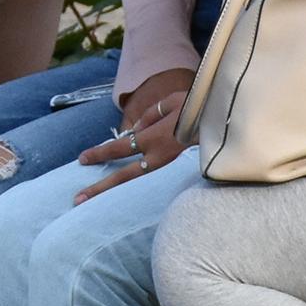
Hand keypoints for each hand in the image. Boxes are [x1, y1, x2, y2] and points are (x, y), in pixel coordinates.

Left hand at [72, 69, 193, 202]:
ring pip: (138, 181)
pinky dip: (138, 183)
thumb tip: (132, 132)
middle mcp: (159, 156)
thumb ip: (148, 117)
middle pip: (124, 177)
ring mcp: (171, 166)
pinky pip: (154, 177)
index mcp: (154, 138)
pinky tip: (127, 192)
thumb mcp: (169, 104)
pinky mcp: (180, 170)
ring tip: (96, 202)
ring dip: (116, 191)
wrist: (228, 122)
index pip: (119, 148)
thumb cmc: (199, 107)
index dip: (99, 153)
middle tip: (77, 199)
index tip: (82, 159)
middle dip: (100, 188)